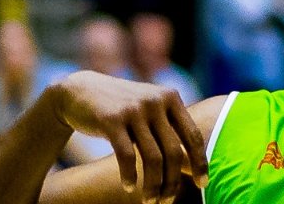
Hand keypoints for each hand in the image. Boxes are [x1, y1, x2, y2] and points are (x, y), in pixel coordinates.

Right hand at [49, 72, 206, 201]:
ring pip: (153, 159)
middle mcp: (155, 100)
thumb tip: (193, 166)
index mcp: (170, 97)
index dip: (200, 163)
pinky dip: (130, 177)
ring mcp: (133, 108)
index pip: (193, 135)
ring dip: (153, 187)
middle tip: (166, 201)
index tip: (202, 184)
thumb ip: (170, 132)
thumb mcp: (149, 112)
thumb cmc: (123, 110)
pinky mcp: (112, 119)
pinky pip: (127, 157)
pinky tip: (128, 186)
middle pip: (174, 153)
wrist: (81, 92)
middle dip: (172, 183)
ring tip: (149, 202)